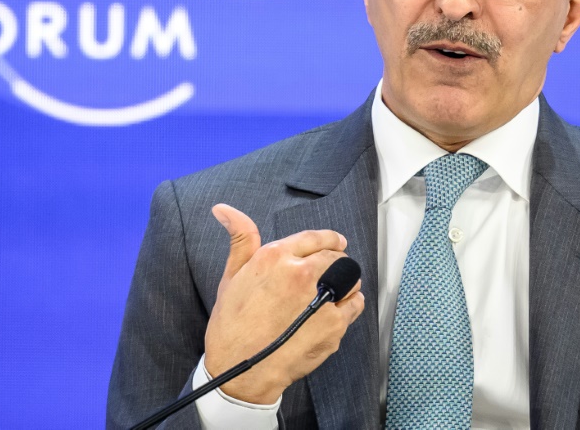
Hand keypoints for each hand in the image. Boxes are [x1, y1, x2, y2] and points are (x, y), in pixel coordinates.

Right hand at [203, 203, 364, 404]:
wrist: (239, 371)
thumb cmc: (232, 325)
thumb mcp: (232, 275)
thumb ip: (240, 238)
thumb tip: (225, 209)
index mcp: (276, 257)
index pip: (314, 237)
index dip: (329, 239)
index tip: (335, 242)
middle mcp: (300, 274)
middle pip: (335, 256)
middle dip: (335, 260)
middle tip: (330, 271)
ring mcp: (320, 299)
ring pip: (350, 278)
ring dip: (345, 281)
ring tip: (333, 292)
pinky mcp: (333, 325)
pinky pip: (354, 304)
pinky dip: (350, 304)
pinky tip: (335, 310)